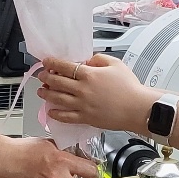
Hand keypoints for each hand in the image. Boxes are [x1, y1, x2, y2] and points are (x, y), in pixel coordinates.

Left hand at [38, 54, 157, 133]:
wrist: (137, 108)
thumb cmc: (129, 87)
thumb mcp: (116, 64)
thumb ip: (98, 59)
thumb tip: (87, 61)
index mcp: (89, 75)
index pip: (64, 67)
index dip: (52, 63)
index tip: (46, 62)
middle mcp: (82, 90)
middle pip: (57, 82)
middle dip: (46, 78)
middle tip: (41, 75)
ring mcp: (82, 105)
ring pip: (58, 99)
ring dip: (46, 94)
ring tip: (41, 91)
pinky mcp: (86, 118)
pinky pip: (66, 116)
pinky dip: (55, 114)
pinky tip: (50, 111)